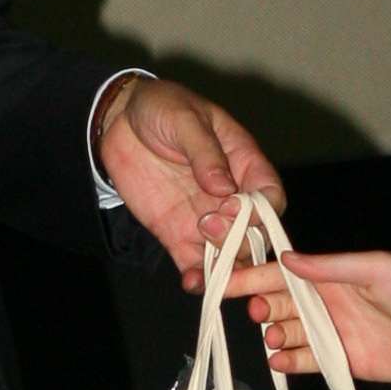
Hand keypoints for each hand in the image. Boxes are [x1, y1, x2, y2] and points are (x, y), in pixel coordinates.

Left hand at [95, 74, 286, 290]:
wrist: (120, 120)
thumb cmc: (161, 107)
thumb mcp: (184, 118)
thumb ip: (205, 152)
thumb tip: (224, 186)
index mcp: (245, 163)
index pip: (270, 196)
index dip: (262, 210)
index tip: (236, 207)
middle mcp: (231, 197)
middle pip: (254, 233)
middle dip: (239, 239)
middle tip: (208, 225)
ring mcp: (206, 218)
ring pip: (229, 254)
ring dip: (223, 265)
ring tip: (203, 264)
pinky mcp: (178, 234)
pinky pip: (194, 263)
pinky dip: (197, 277)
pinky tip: (191, 282)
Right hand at [229, 245, 390, 389]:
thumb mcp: (376, 269)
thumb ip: (330, 267)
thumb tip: (287, 259)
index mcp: (333, 275)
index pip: (283, 272)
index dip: (253, 273)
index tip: (225, 277)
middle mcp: (328, 302)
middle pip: (279, 302)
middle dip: (258, 304)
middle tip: (251, 309)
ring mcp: (334, 333)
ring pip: (288, 332)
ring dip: (273, 333)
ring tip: (270, 335)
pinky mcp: (343, 361)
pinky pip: (307, 361)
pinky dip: (289, 361)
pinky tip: (278, 359)